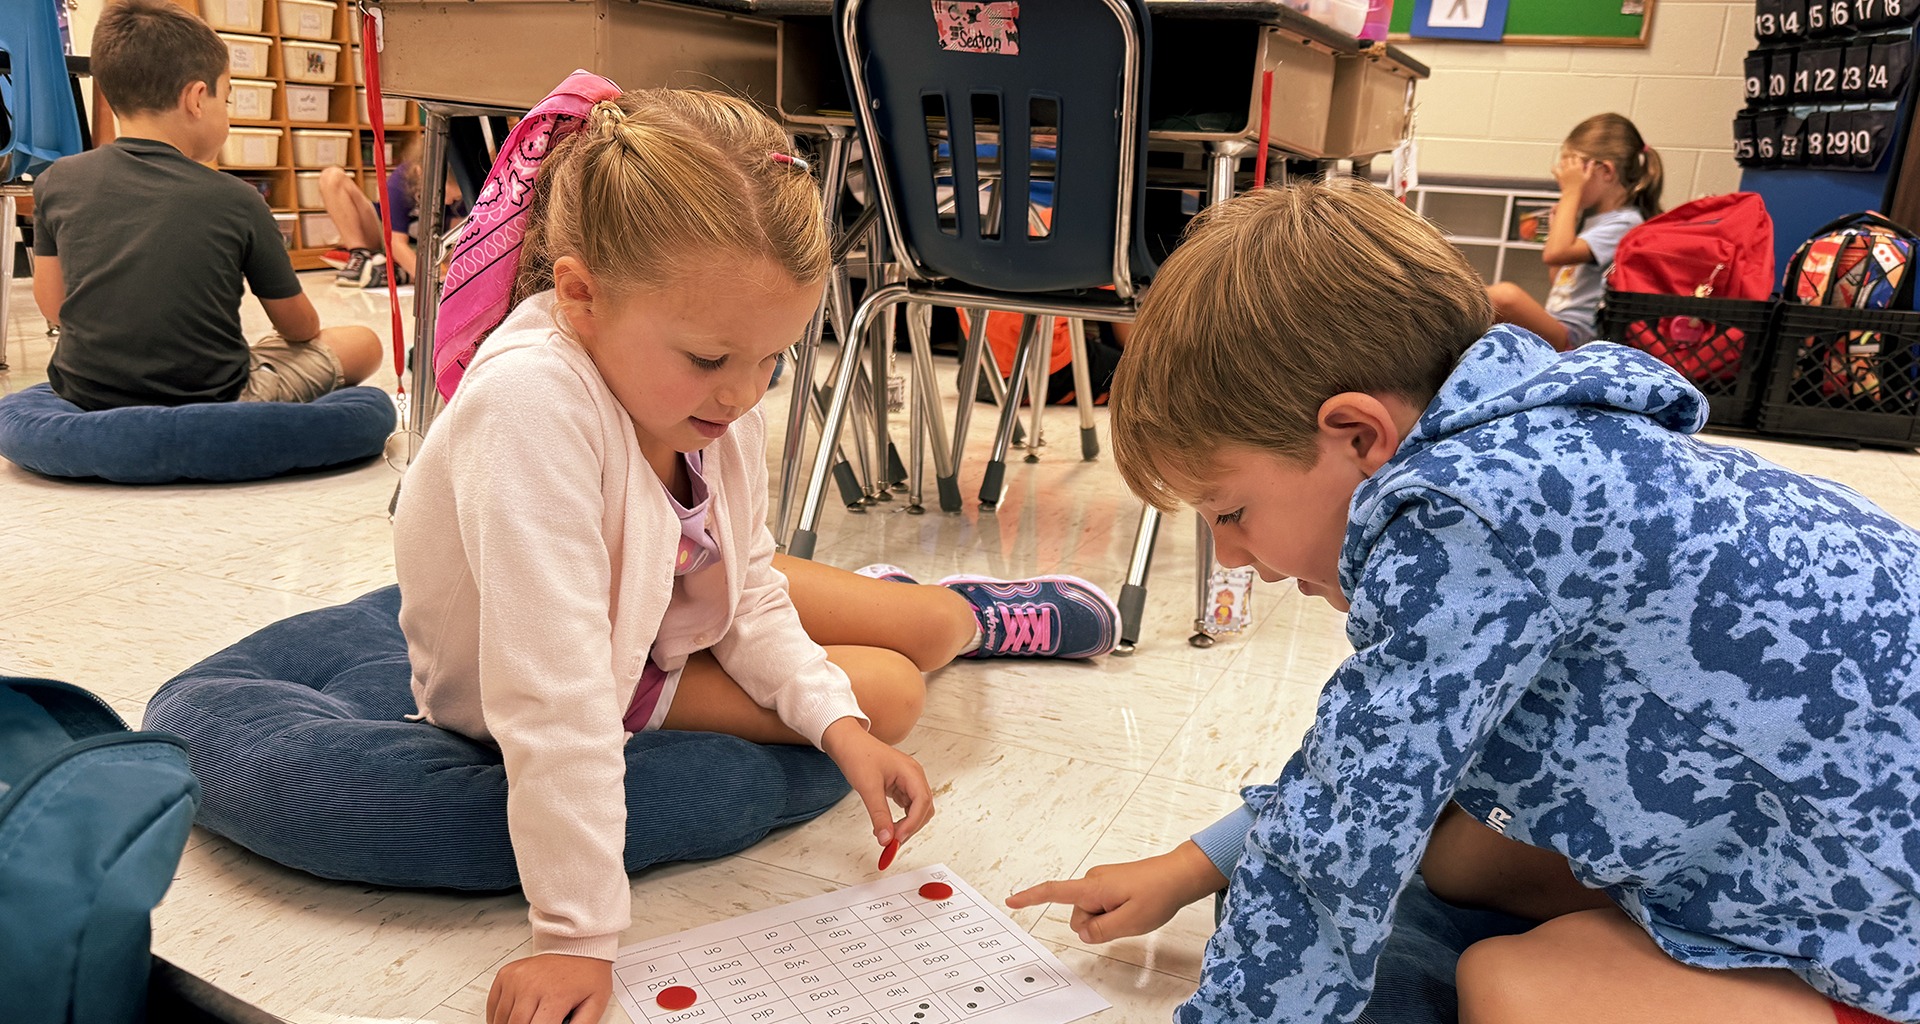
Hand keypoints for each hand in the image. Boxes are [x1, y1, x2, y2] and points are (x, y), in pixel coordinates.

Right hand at [486, 953, 611, 1023]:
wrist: (578, 946)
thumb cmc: (587, 975)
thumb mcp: (595, 1004)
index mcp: (555, 996)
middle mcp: (532, 985)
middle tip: (536, 1023)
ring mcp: (516, 978)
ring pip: (502, 1018)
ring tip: (528, 1021)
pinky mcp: (506, 974)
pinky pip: (493, 1005)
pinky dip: (498, 1017)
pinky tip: (512, 1019)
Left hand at [821, 717, 933, 847]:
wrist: (847, 742)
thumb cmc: (858, 755)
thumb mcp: (868, 788)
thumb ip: (879, 815)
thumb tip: (886, 838)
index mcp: (911, 772)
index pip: (922, 802)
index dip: (913, 823)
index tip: (897, 838)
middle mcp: (914, 776)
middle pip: (924, 808)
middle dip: (911, 827)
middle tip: (892, 841)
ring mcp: (908, 781)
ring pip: (917, 809)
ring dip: (907, 824)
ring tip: (889, 835)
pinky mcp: (900, 785)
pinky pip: (908, 806)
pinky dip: (901, 819)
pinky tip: (888, 825)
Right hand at [1005, 842, 1227, 944]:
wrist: (1179, 875)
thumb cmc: (1158, 893)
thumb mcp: (1129, 922)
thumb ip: (1100, 931)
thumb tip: (1083, 932)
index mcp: (1092, 887)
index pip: (1053, 892)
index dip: (1030, 898)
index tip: (1011, 901)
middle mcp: (1092, 880)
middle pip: (1078, 915)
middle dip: (1096, 925)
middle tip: (1125, 919)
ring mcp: (1102, 881)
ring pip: (1092, 913)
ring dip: (1107, 919)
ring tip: (1133, 911)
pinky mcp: (1111, 883)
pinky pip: (1102, 905)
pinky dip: (1113, 913)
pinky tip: (1133, 908)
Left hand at [1552, 152, 1598, 193]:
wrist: (1572, 193)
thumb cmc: (1580, 186)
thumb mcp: (1587, 177)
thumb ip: (1590, 168)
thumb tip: (1592, 161)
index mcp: (1578, 168)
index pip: (1576, 158)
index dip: (1576, 159)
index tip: (1576, 161)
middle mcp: (1571, 168)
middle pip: (1569, 159)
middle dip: (1569, 160)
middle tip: (1570, 163)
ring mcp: (1564, 171)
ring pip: (1562, 162)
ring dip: (1563, 162)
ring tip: (1564, 165)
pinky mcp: (1559, 175)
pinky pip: (1554, 169)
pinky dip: (1554, 167)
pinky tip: (1556, 167)